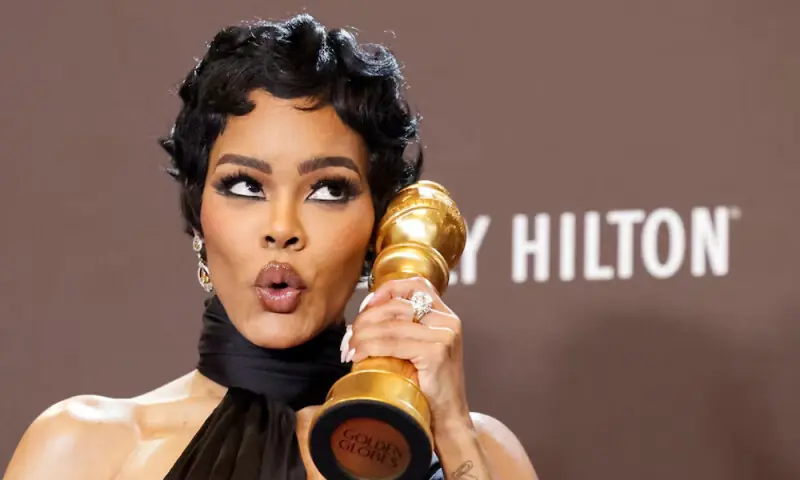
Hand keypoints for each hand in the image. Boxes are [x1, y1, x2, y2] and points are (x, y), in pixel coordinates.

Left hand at [341, 277, 471, 432]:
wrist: (447, 417)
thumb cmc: (429, 386)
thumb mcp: (422, 350)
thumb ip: (406, 330)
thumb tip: (365, 317)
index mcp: (446, 316)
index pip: (416, 285)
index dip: (387, 289)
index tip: (367, 305)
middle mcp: (448, 321)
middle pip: (397, 306)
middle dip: (366, 319)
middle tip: (351, 336)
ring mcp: (444, 336)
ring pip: (390, 326)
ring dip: (362, 335)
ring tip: (350, 348)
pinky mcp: (436, 353)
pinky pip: (392, 343)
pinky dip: (369, 347)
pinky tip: (358, 356)